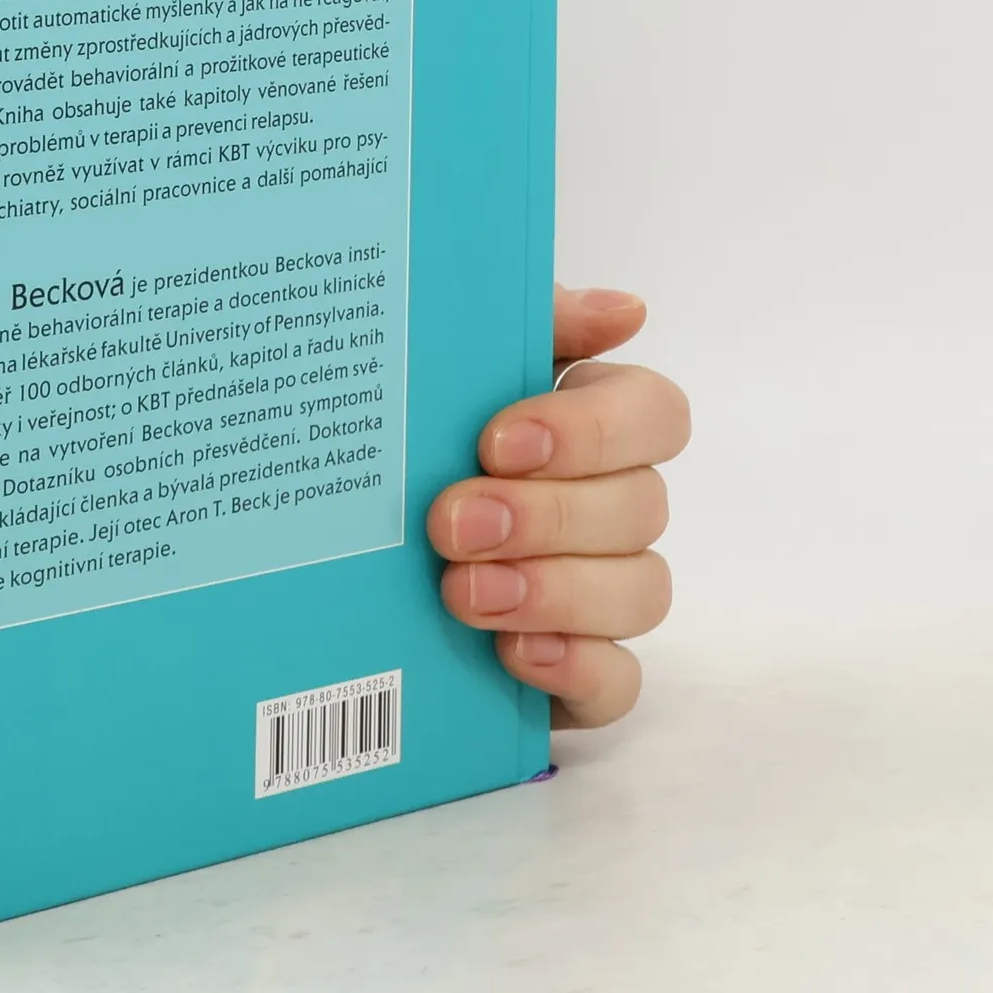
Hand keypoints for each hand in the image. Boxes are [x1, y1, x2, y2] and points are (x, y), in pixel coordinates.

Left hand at [426, 286, 687, 728]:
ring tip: (463, 592)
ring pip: (640, 592)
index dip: (591, 430)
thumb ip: (528, 324)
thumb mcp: (449, 364)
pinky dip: (575, 668)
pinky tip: (512, 654)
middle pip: (641, 507)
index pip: (654, 414)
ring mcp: (603, 592)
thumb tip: (623, 311)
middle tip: (452, 524)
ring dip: (554, 591)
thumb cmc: (411, 438)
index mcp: (591, 421)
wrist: (339, 557)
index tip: (498, 441)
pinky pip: (619, 682)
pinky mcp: (582, 672)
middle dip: (546, 515)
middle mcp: (612, 504)